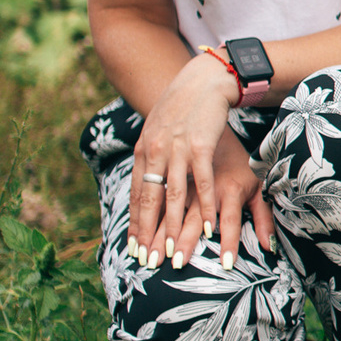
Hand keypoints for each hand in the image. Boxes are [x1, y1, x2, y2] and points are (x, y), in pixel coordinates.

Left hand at [129, 53, 272, 268]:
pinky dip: (204, 207)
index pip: (135, 194)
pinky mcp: (201, 146)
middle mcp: (155, 151)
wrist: (204, 79)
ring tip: (174, 253)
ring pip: (173, 196)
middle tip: (148, 260)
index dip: (136, 222)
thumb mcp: (159, 131)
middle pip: (149, 200)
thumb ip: (153, 156)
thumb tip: (149, 181)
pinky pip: (201, 183)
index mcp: (143, 150)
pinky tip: (206, 227)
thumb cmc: (184, 107)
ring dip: (173, 228)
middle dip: (148, 233)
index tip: (134, 247)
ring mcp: (177, 149)